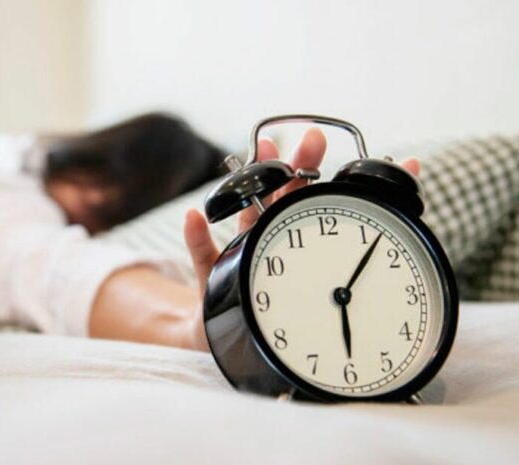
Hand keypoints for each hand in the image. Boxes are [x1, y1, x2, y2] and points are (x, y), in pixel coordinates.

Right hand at [183, 128, 420, 350]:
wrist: (229, 341)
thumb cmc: (273, 317)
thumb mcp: (314, 301)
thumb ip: (349, 271)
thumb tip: (384, 247)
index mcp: (290, 245)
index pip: (303, 201)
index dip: (312, 170)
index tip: (319, 140)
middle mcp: (263, 242)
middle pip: (278, 199)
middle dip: (293, 165)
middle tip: (311, 139)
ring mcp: (235, 257)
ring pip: (244, 216)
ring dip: (249, 183)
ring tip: (256, 155)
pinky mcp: (212, 278)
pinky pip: (203, 256)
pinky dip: (196, 236)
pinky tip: (194, 217)